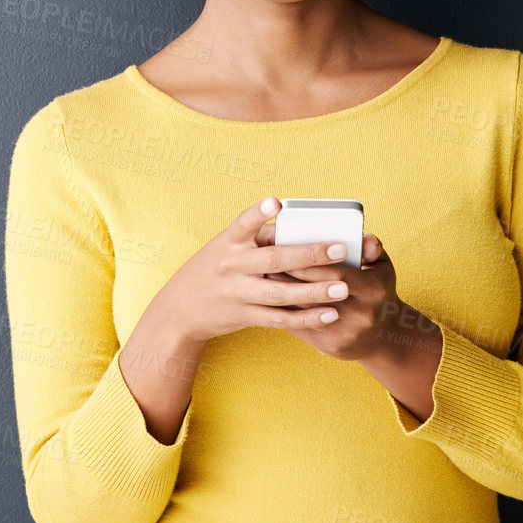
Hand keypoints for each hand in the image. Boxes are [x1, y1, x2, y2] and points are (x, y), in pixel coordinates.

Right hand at [150, 196, 355, 345]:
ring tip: (343, 288)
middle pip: (273, 260)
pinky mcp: (244, 316)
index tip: (275, 203)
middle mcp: (231, 266)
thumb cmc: (212, 269)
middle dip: (309, 255)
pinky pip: (279, 319)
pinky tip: (328, 314)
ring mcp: (237, 293)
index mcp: (228, 242)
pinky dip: (305, 318)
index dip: (258, 213)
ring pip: (280, 294)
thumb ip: (256, 238)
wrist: (179, 309)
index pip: (243, 224)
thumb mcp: (224, 247)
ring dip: (314, 291)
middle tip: (339, 250)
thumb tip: (297, 228)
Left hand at [264, 230, 401, 362]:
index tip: (286, 249)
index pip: (336, 274)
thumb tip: (364, 238)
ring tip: (263, 277)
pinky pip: (302, 328)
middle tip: (266, 261)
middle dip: (289, 277)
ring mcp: (345, 334)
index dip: (310, 263)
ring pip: (305, 312)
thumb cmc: (377, 292)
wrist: (382, 335)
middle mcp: (361, 315)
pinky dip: (284, 312)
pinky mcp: (331, 347)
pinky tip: (269, 298)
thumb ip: (372, 248)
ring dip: (282, 294)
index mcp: (374, 291)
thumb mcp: (381, 267)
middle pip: (316, 293)